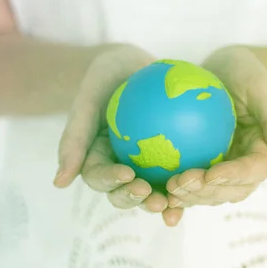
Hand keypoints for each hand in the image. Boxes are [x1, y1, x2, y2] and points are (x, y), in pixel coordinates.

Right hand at [54, 44, 183, 226]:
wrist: (128, 65)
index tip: (128, 174)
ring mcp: (144, 165)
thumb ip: (73, 138)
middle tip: (154, 197)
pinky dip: (190, 180)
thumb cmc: (103, 78)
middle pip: (126, 192)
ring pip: (154, 189)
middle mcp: (119, 167)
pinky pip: (179, 171)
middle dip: (138, 201)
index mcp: (96, 160)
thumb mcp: (86, 100)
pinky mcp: (167, 159)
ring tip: (177, 201)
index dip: (113, 182)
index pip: (100, 178)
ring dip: (164, 201)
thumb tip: (59, 183)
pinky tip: (208, 180)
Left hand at [166, 46, 266, 207]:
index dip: (233, 177)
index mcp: (265, 155)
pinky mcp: (199, 166)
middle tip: (180, 184)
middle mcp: (243, 168)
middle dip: (205, 194)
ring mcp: (221, 170)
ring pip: (205, 193)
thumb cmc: (248, 72)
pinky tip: (149, 189)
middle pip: (227, 191)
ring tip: (165, 191)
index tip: (211, 175)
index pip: (252, 172)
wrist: (226, 70)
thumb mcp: (263, 85)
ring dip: (187, 198)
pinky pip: (186, 181)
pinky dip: (170, 190)